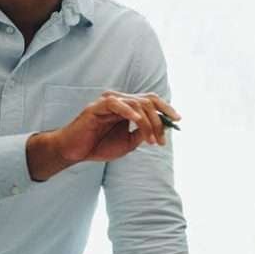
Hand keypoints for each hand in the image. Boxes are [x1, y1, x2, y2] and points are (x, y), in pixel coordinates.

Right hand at [26, 91, 180, 180]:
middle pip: (148, 102)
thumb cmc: (100, 146)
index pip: (151, 100)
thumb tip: (161, 128)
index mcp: (128, 107)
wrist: (76, 152)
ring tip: (150, 141)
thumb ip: (143, 133)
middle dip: (159, 122)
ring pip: (136, 104)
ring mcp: (108, 102)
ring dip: (147, 124)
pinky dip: (129, 111)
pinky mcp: (97, 107)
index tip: (178, 120)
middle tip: (160, 141)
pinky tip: (137, 121)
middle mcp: (120, 101)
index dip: (166, 108)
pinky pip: (116, 104)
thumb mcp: (129, 142)